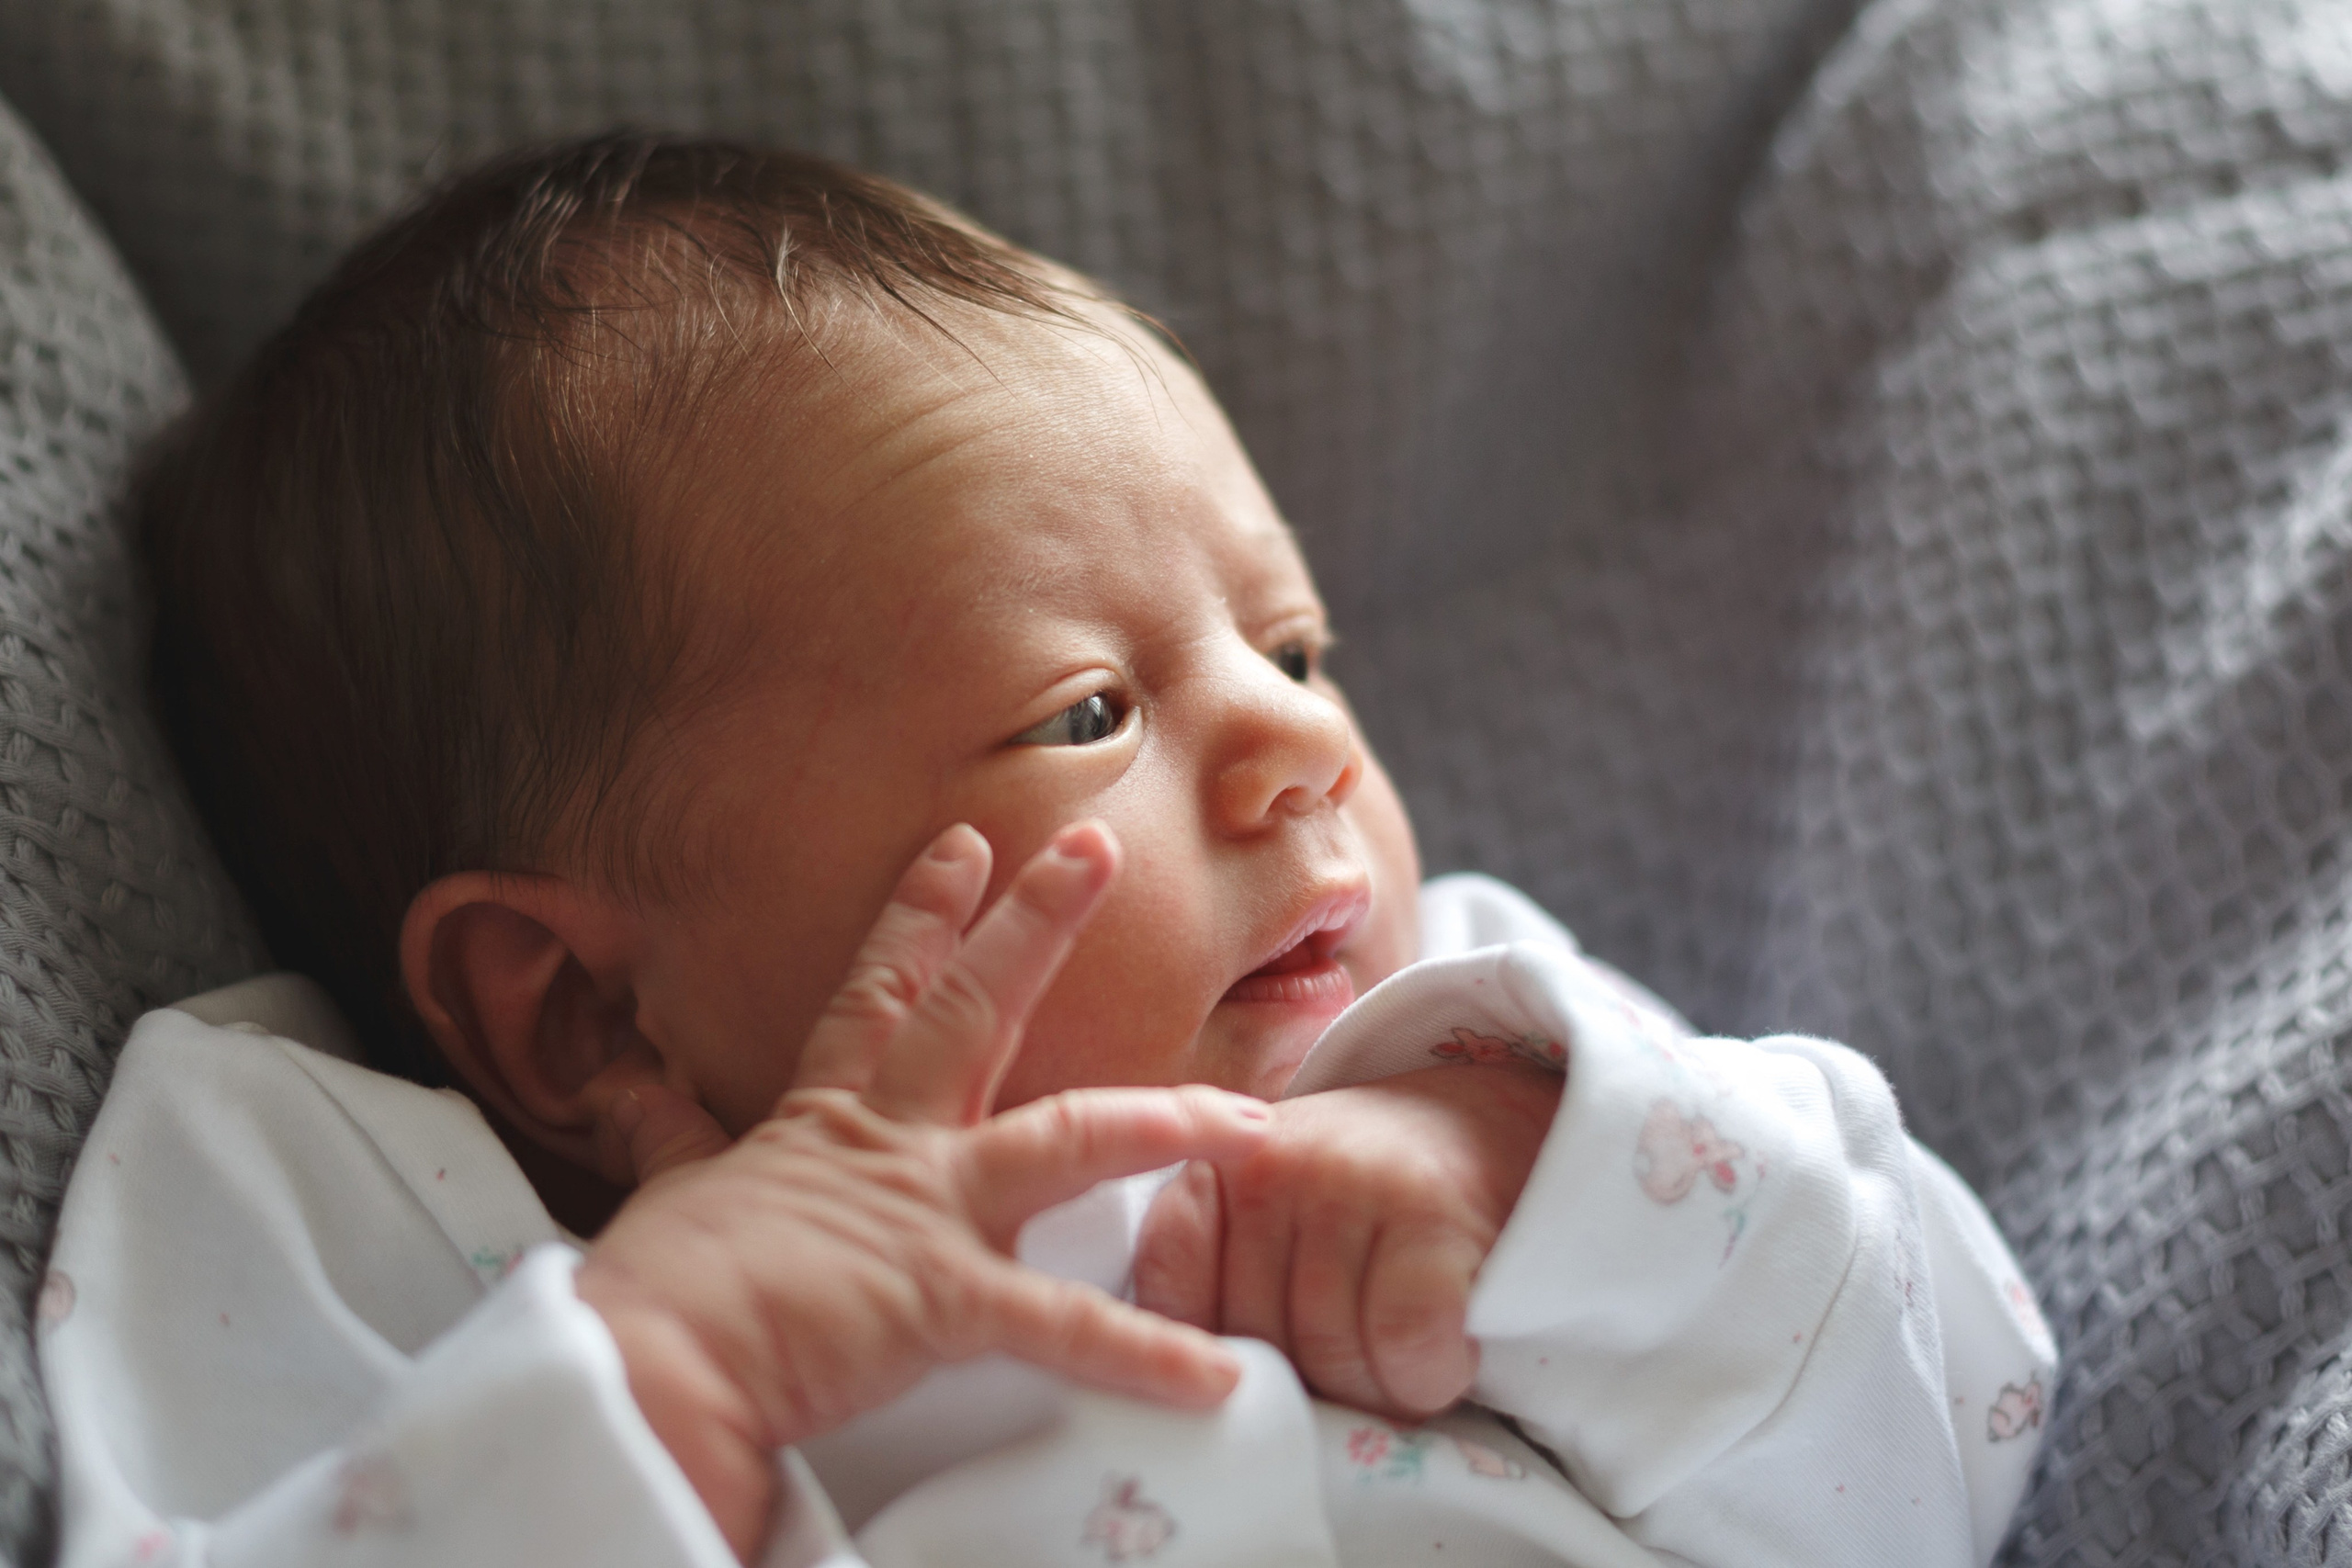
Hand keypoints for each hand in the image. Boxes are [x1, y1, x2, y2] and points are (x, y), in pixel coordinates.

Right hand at [574, 821, 1270, 1560]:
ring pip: (1070, 1138)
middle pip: (975, 1010)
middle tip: (1096, 851)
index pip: (878, 997)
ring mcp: (926, 1211)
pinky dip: (1145, 1354)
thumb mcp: (672, 1193)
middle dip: (1036, 924)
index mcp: (822, 1124)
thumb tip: (626, 1089)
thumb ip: (672, 1139)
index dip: (920, 918)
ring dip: (1169, 1123)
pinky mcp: (945, 1295)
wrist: (646, 1363)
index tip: (963, 848)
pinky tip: (1218, 1372)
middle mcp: (888, 1146)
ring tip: (1251, 1119)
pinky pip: (1067, 1327)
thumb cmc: (658, 1293)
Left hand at [1132, 1063, 1559, 1419]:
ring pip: (1331, 1355)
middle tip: (1357, 1369)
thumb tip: (1196, 1401)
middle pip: (1257, 1342)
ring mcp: (1348, 1185)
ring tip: (1402, 1361)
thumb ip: (1224, 1277)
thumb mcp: (1274, 1210)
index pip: (1169, 1290)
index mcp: (1213, 1169)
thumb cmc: (1371, 1195)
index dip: (1208, 1356)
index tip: (1256, 1373)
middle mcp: (1268, 1167)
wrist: (1495, 1121)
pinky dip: (1426, 1378)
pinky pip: (1403, 1346)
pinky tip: (1444, 1356)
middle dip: (1310, 1386)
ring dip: (1377, 1392)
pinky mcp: (1429, 1215)